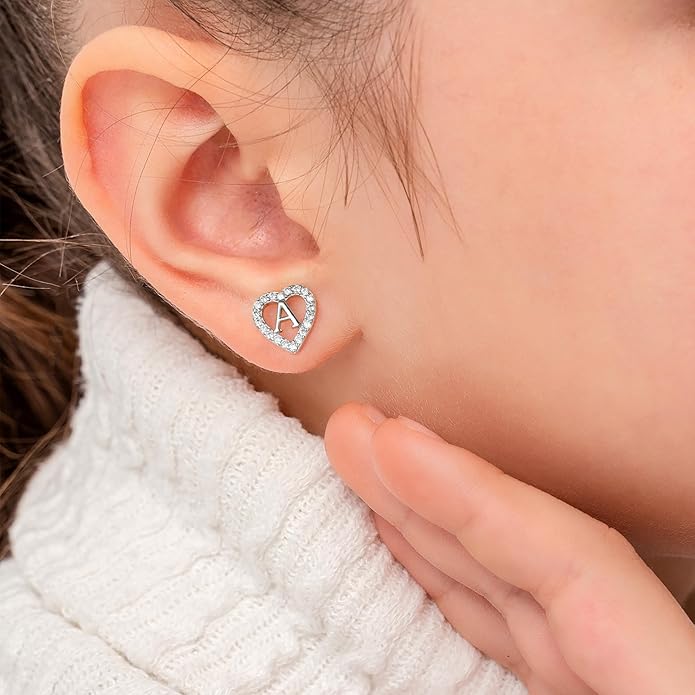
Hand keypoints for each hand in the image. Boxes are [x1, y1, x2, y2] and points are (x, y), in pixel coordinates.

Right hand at [325, 404, 694, 694]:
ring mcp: (594, 679)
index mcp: (666, 675)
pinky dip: (441, 588)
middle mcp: (635, 664)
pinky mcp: (562, 694)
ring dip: (420, 528)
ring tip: (359, 470)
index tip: (393, 442)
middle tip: (353, 431)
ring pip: (499, 589)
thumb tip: (396, 645)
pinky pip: (496, 631)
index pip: (577, 559)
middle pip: (524, 556)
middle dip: (427, 490)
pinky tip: (397, 545)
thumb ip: (513, 673)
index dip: (477, 494)